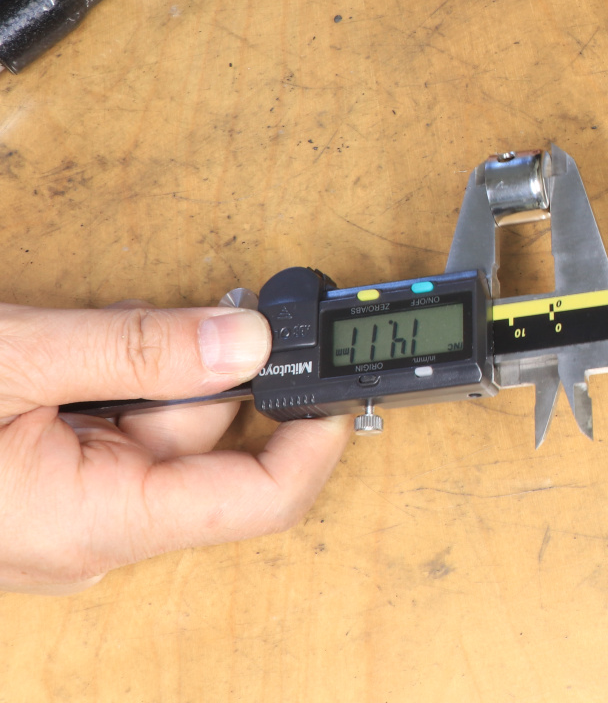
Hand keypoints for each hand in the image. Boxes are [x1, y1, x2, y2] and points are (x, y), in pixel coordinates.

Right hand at [0, 301, 349, 593]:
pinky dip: (114, 384)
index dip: (312, 437)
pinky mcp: (51, 498)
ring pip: (162, 428)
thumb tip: (247, 340)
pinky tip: (72, 353)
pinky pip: (117, 437)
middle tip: (188, 309)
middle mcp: (92, 537)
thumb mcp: (21, 363)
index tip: (336, 378)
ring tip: (87, 329)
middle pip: (209, 443)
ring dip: (149, 366)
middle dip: (204, 367)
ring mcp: (71, 519)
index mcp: (95, 524)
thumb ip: (139, 350)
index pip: (259, 499)